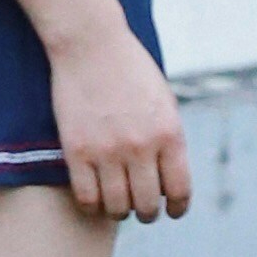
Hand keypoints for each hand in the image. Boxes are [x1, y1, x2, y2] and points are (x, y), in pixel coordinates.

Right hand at [0, 0, 193, 223]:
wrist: (91, 44)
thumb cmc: (130, 71)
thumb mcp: (163, 102)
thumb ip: (169, 140)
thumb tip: (170, 182)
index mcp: (169, 133)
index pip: (179, 190)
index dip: (177, 208)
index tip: (172, 211)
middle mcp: (141, 146)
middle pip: (148, 204)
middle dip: (148, 212)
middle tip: (142, 209)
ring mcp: (107, 150)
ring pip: (117, 207)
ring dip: (120, 212)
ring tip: (119, 204)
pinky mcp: (77, 151)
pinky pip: (87, 198)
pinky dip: (93, 206)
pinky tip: (96, 199)